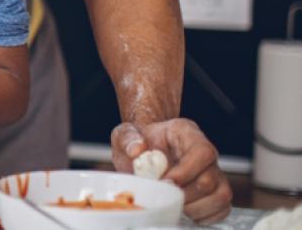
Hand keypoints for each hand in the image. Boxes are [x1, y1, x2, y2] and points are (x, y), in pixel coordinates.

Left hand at [111, 119, 231, 223]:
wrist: (143, 148)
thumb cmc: (137, 140)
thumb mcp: (125, 133)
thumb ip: (128, 138)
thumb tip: (137, 150)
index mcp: (186, 133)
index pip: (202, 152)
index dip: (187, 172)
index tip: (165, 182)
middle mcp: (205, 153)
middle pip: (211, 178)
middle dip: (186, 194)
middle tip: (165, 196)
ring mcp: (213, 172)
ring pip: (222, 195)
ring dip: (197, 207)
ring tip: (174, 205)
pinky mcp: (214, 190)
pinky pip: (222, 208)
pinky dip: (206, 215)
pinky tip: (185, 212)